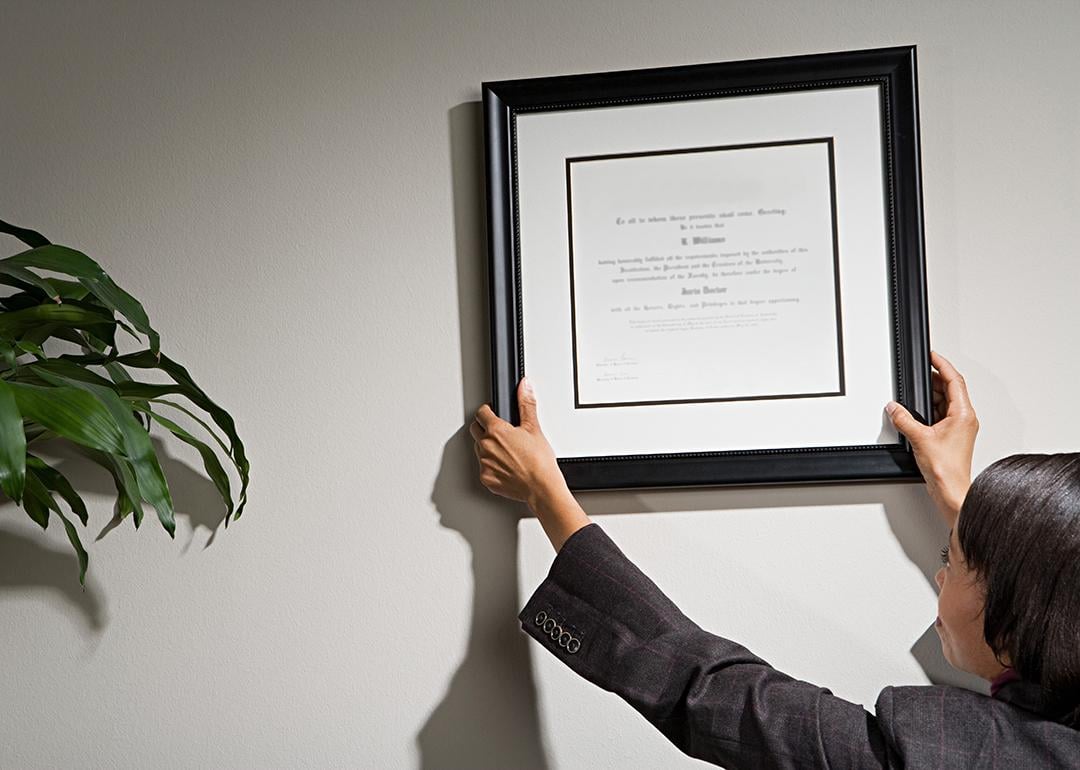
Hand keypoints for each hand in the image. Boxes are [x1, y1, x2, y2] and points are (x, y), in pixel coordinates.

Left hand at [471, 377, 562, 505]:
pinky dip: (492, 466)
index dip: (488, 410)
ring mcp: (484, 464)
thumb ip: (526, 404)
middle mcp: (486, 446)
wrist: (541, 487)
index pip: (481, 413)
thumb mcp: (534, 428)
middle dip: (485, 428)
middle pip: (476, 430)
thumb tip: (524, 386)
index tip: (493, 412)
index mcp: (495, 431)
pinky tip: (506, 466)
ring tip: (507, 451)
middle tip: (501, 432)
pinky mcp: (486, 478)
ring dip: (488, 447)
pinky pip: (484, 468)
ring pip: (479, 449)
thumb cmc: (539, 461)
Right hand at [886, 351, 978, 521]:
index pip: (954, 380)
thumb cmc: (946, 468)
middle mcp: (964, 419)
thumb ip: (903, 419)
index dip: (942, 365)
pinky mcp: (951, 437)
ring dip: (929, 397)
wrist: (950, 489)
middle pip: (949, 390)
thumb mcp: (919, 438)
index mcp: (964, 414)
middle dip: (933, 381)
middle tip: (918, 375)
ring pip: (944, 403)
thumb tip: (894, 408)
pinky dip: (928, 411)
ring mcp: (959, 428)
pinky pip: (940, 416)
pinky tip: (915, 415)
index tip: (932, 355)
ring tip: (912, 397)